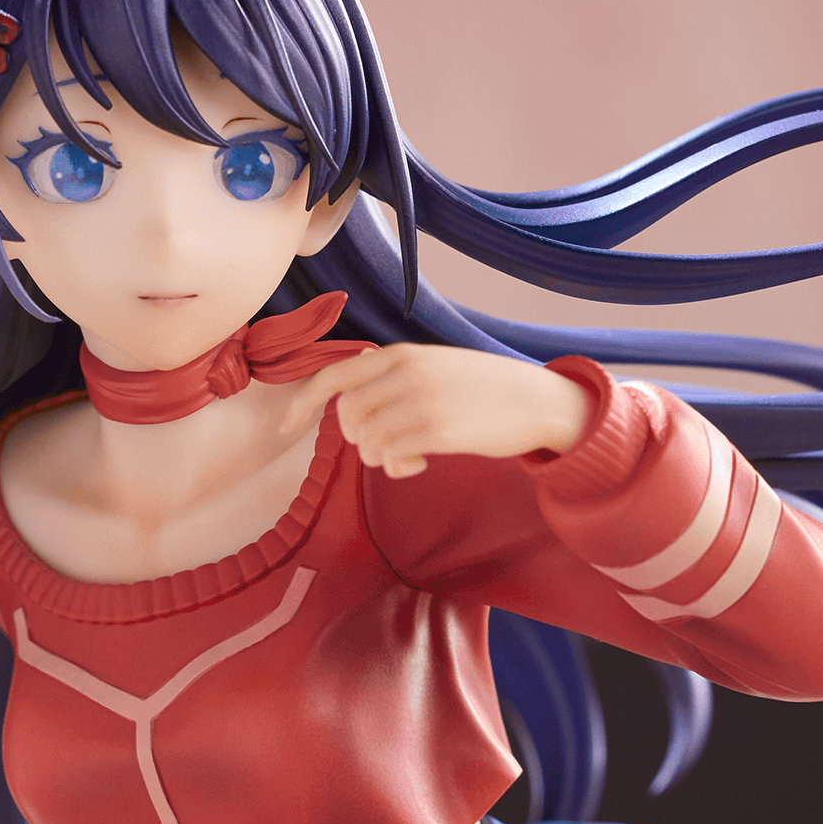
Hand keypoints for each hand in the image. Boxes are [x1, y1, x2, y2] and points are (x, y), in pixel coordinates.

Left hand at [279, 343, 591, 478]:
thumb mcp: (434, 366)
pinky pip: (391, 457)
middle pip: (346, 415)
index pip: (333, 375)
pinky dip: (399, 468)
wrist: (536, 400)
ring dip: (380, 457)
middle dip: (357, 438)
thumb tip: (353, 388)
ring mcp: (421, 401)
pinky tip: (422, 463)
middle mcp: (406, 373)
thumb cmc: (483, 389)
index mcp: (401, 355)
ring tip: (410, 455)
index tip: (286, 426)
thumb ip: (394, 374)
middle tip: (387, 444)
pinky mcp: (437, 431)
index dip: (301, 402)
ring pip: (366, 440)